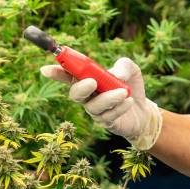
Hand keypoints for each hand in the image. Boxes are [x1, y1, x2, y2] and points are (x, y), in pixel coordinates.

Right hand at [40, 57, 162, 149]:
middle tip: (93, 82)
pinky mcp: (106, 122)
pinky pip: (108, 116)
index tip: (45, 69)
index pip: (68, 76)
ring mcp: (95, 111)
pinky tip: (128, 101)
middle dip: (81, 88)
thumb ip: (123, 65)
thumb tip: (116, 75)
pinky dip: (119, 107)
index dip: (56, 72)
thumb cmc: (131, 86)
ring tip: (124, 92)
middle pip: (75, 95)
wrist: (144, 111)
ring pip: (93, 107)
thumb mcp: (130, 70)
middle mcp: (88, 96)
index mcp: (88, 79)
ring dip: (108, 98)